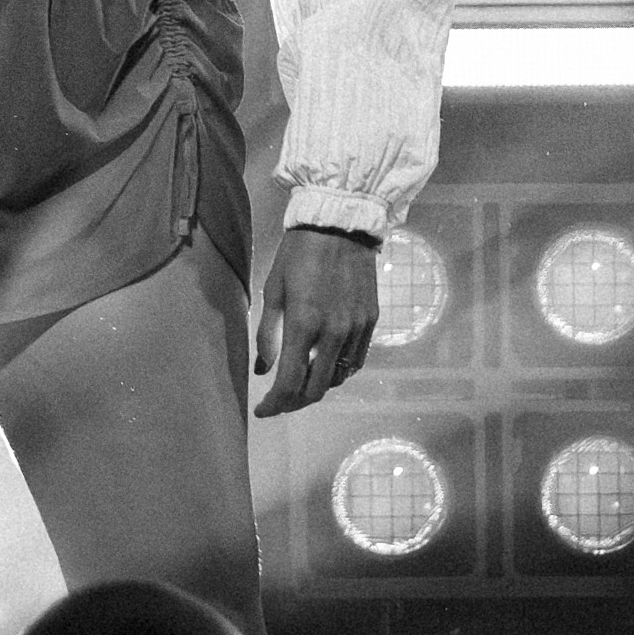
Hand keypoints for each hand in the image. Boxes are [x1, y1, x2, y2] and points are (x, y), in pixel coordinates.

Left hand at [251, 225, 377, 416]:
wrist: (340, 224)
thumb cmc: (298, 254)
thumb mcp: (273, 291)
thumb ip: (267, 335)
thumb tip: (262, 370)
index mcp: (303, 324)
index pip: (289, 383)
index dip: (274, 404)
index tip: (262, 410)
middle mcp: (334, 332)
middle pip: (316, 389)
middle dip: (294, 402)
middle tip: (279, 401)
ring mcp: (356, 328)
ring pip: (339, 378)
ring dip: (317, 387)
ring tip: (300, 382)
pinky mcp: (371, 321)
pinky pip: (356, 361)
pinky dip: (339, 371)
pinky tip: (325, 366)